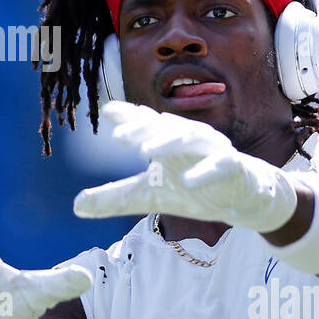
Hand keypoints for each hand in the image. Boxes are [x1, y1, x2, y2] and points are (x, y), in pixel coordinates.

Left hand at [72, 101, 297, 232]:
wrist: (244, 199)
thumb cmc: (194, 187)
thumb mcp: (150, 196)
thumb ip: (116, 197)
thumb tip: (75, 205)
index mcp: (168, 141)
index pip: (145, 124)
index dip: (128, 116)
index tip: (107, 112)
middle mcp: (189, 139)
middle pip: (164, 128)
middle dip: (143, 129)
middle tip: (120, 136)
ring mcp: (213, 151)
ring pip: (192, 140)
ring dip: (170, 143)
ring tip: (147, 152)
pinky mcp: (234, 169)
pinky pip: (221, 166)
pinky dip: (205, 172)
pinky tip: (188, 182)